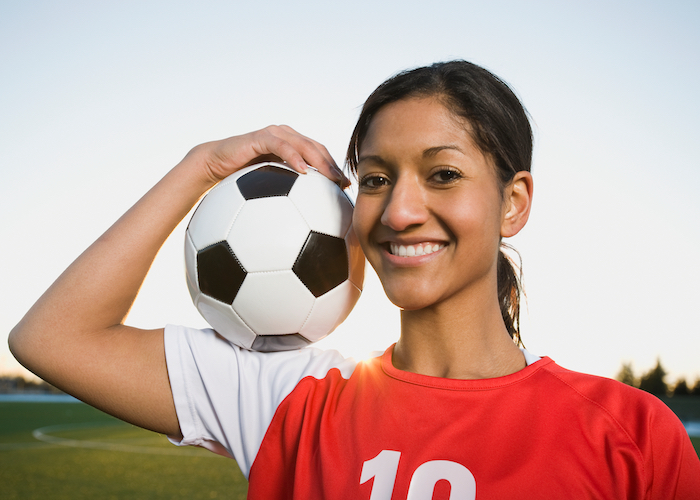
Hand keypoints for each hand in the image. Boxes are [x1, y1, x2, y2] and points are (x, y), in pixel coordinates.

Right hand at [192, 125, 348, 187]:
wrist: (213, 166)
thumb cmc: (240, 182)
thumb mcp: (267, 189)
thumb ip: (286, 195)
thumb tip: (305, 220)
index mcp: (291, 145)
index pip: (319, 154)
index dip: (334, 168)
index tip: (347, 187)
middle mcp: (285, 136)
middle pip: (317, 148)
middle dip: (333, 165)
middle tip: (344, 183)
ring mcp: (274, 134)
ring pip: (304, 144)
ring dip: (320, 161)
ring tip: (331, 177)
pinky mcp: (261, 137)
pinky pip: (282, 146)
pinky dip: (294, 157)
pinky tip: (304, 172)